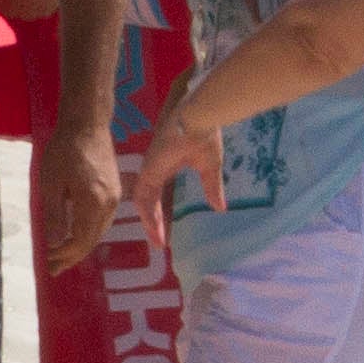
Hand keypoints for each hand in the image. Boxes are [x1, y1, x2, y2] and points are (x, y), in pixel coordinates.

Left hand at [38, 118, 120, 271]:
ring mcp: (115, 197)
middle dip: (73, 256)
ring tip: (63, 256)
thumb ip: (54, 215)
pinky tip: (77, 233)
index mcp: (93, 203)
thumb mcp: (51, 183)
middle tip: (54, 268)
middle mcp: (110, 204)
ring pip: (100, 231)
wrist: (87, 123)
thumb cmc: (64, 150)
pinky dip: (89, 232)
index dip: (64, 256)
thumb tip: (55, 245)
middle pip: (92, 239)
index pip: (80, 241)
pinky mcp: (115, 189)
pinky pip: (103, 220)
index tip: (48, 264)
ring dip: (81, 246)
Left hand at [124, 110, 219, 255]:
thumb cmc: (205, 136)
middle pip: (151, 202)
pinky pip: (143, 197)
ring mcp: (150, 169)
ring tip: (158, 242)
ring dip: (150, 223)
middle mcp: (156, 169)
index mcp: (168, 167)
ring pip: (144, 202)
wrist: (200, 119)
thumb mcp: (210, 167)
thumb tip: (221, 208)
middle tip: (159, 243)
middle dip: (154, 223)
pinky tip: (155, 229)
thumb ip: (211, 188)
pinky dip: (147, 214)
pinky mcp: (148, 169)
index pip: (161, 196)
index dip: (163, 214)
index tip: (167, 234)